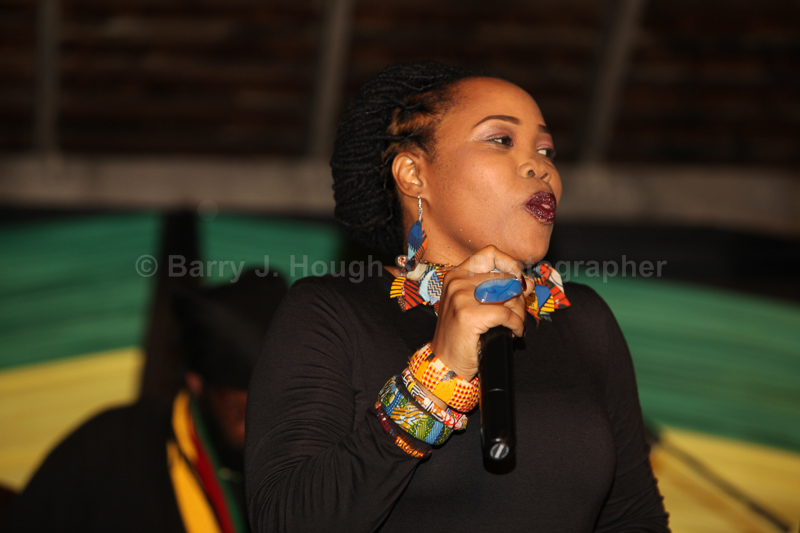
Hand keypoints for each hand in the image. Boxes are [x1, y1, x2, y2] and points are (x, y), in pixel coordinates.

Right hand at [430, 245, 531, 382]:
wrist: (445, 362)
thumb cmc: (461, 334)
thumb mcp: (476, 305)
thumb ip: (499, 290)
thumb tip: (526, 283)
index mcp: (456, 275)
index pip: (490, 253)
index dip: (509, 264)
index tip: (517, 280)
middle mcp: (457, 282)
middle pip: (505, 278)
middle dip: (518, 298)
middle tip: (515, 313)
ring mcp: (462, 297)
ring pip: (509, 296)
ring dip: (519, 313)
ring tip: (513, 324)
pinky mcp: (470, 315)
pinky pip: (508, 314)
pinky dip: (517, 325)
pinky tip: (514, 332)